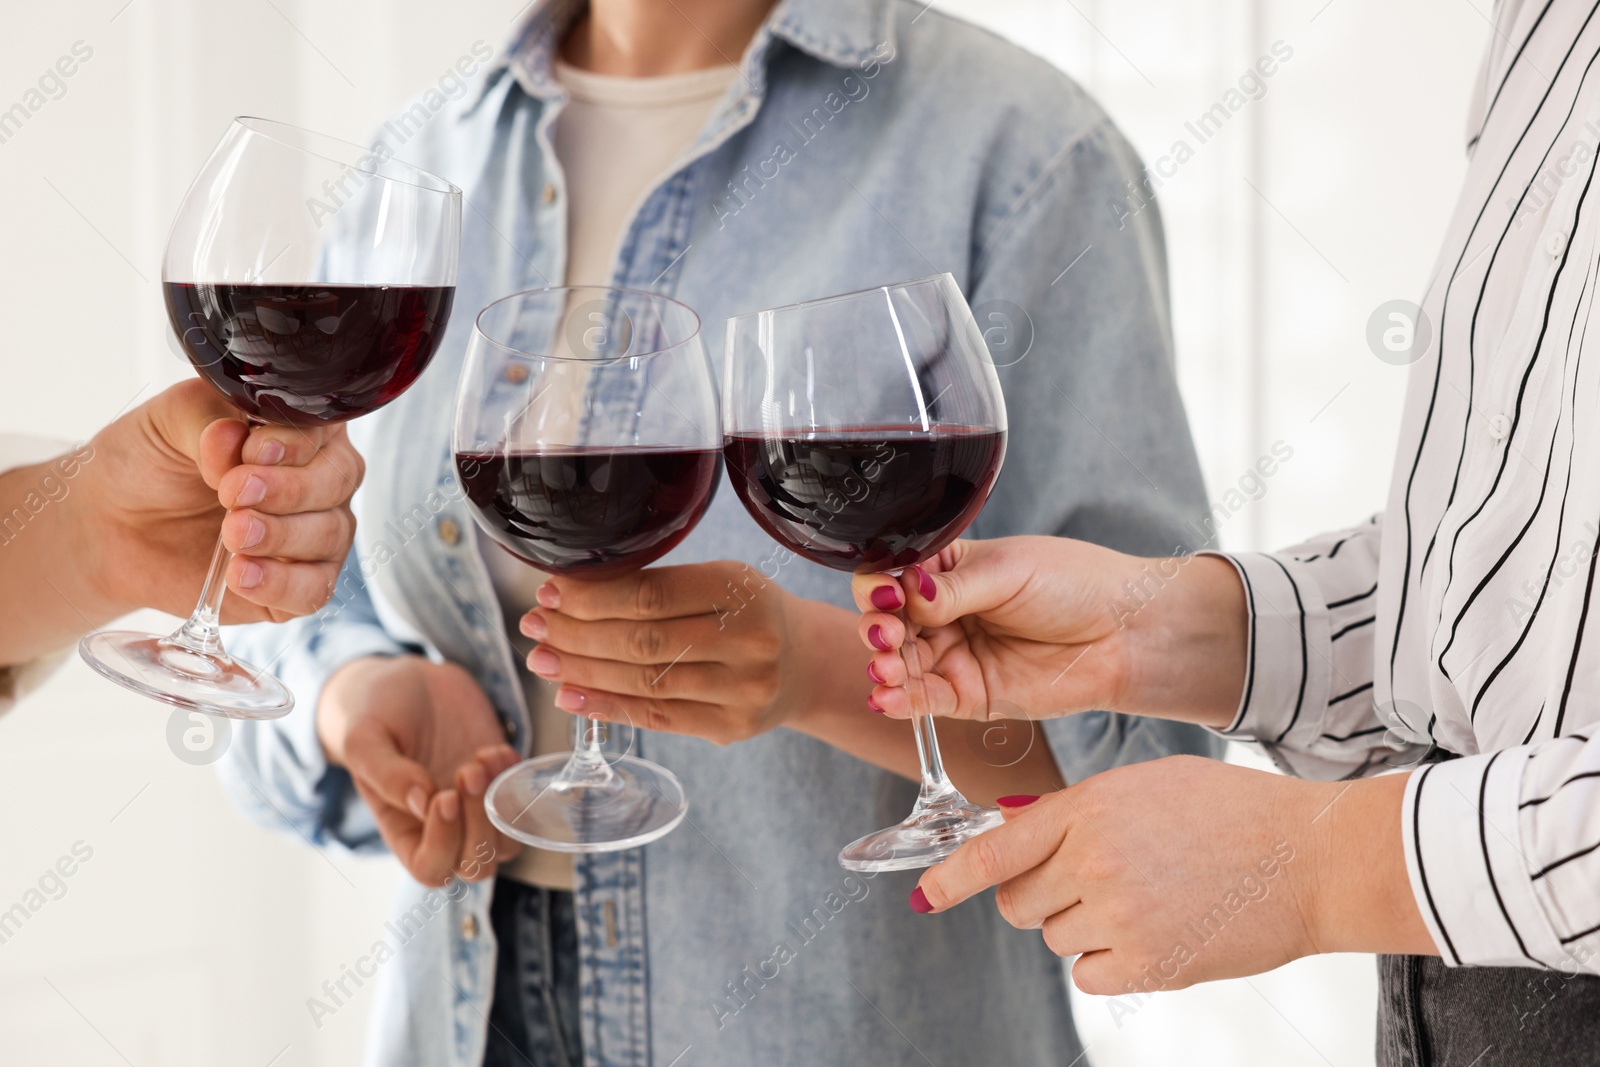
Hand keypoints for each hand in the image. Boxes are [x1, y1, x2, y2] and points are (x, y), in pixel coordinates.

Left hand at [76, 378, 363, 621]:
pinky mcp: (297, 582)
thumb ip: (206, 420)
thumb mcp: (168, 421)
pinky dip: (282, 584)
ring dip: (282, 536)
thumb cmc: (150, 463)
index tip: (249, 453)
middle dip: (289, 490)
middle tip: (234, 495)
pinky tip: (242, 575)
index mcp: (297, 428)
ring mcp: (314, 532)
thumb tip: (232, 438)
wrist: (113, 524)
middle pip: (338, 481)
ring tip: (232, 537)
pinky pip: (315, 589)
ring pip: (331, 534)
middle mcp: (317, 478)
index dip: (292, 444)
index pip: (323, 431)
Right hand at [318, 655, 521, 885]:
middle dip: (479, 822)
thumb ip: (386, 773)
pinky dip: (517, 782)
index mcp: (403, 830)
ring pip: (506, 844)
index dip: (444, 844)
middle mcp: (442, 828)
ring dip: (501, 805)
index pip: (430, 868)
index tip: (445, 797)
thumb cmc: (378, 713)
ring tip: (483, 757)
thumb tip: (421, 803)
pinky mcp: (500, 782)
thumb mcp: (365, 739)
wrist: (410, 683)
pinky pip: (522, 805)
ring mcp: (476, 808)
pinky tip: (497, 749)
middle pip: (475, 864)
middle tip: (468, 770)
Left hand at [519, 560, 829, 744]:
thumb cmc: (746, 612)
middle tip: (534, 627)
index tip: (550, 593)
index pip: (650, 594)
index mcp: (741, 588)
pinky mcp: (733, 727)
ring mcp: (744, 689)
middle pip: (643, 641)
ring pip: (646, 682)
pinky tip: (572, 694)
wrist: (806, 662)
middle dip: (577, 634)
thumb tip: (567, 594)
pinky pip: (658, 717)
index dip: (592, 596)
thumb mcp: (719, 580)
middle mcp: (750, 639)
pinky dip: (608, 706)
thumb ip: (659, 586)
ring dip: (583, 672)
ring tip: (544, 660)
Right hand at [850, 537, 1247, 726]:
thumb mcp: (1008, 571)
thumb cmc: (1076, 584)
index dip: (878, 586)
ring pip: (900, 664)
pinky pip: (924, 700)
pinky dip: (900, 700)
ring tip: (888, 666)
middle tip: (887, 634)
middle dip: (877, 629)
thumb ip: (951, 589)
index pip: (890, 576)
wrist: (1127, 631)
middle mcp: (942, 613)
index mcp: (946, 570)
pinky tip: (887, 697)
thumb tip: (902, 593)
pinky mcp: (969, 696)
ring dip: (885, 666)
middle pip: (886, 622)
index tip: (886, 593)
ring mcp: (953, 655)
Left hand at [910, 756, 1433, 992]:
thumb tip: (1014, 825)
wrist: (1310, 857)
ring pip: (1056, 939)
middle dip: (1039, 898)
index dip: (951, 878)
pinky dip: (1111, 962)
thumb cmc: (1232, 812)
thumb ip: (1074, 808)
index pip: (995, 849)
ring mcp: (1117, 914)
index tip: (926, 899)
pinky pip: (1089, 976)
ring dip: (1083, 927)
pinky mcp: (1146, 963)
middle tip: (1091, 884)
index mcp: (1087, 807)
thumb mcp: (1145, 785)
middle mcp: (1091, 860)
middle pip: (1016, 904)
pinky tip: (1156, 930)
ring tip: (1145, 899)